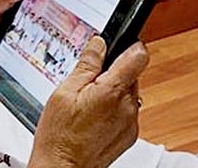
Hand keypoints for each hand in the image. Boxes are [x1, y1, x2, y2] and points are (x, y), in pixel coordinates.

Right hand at [28, 37, 148, 167]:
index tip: (118, 43)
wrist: (62, 167)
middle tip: (87, 80)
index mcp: (112, 91)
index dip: (129, 45)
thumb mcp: (64, 92)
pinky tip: (93, 115)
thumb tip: (98, 44)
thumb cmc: (59, 135)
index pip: (138, 55)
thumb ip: (86, 66)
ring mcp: (131, 122)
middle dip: (112, 71)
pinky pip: (127, 111)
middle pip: (131, 74)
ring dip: (113, 90)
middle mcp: (128, 107)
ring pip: (129, 92)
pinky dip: (114, 108)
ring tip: (87, 101)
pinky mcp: (130, 135)